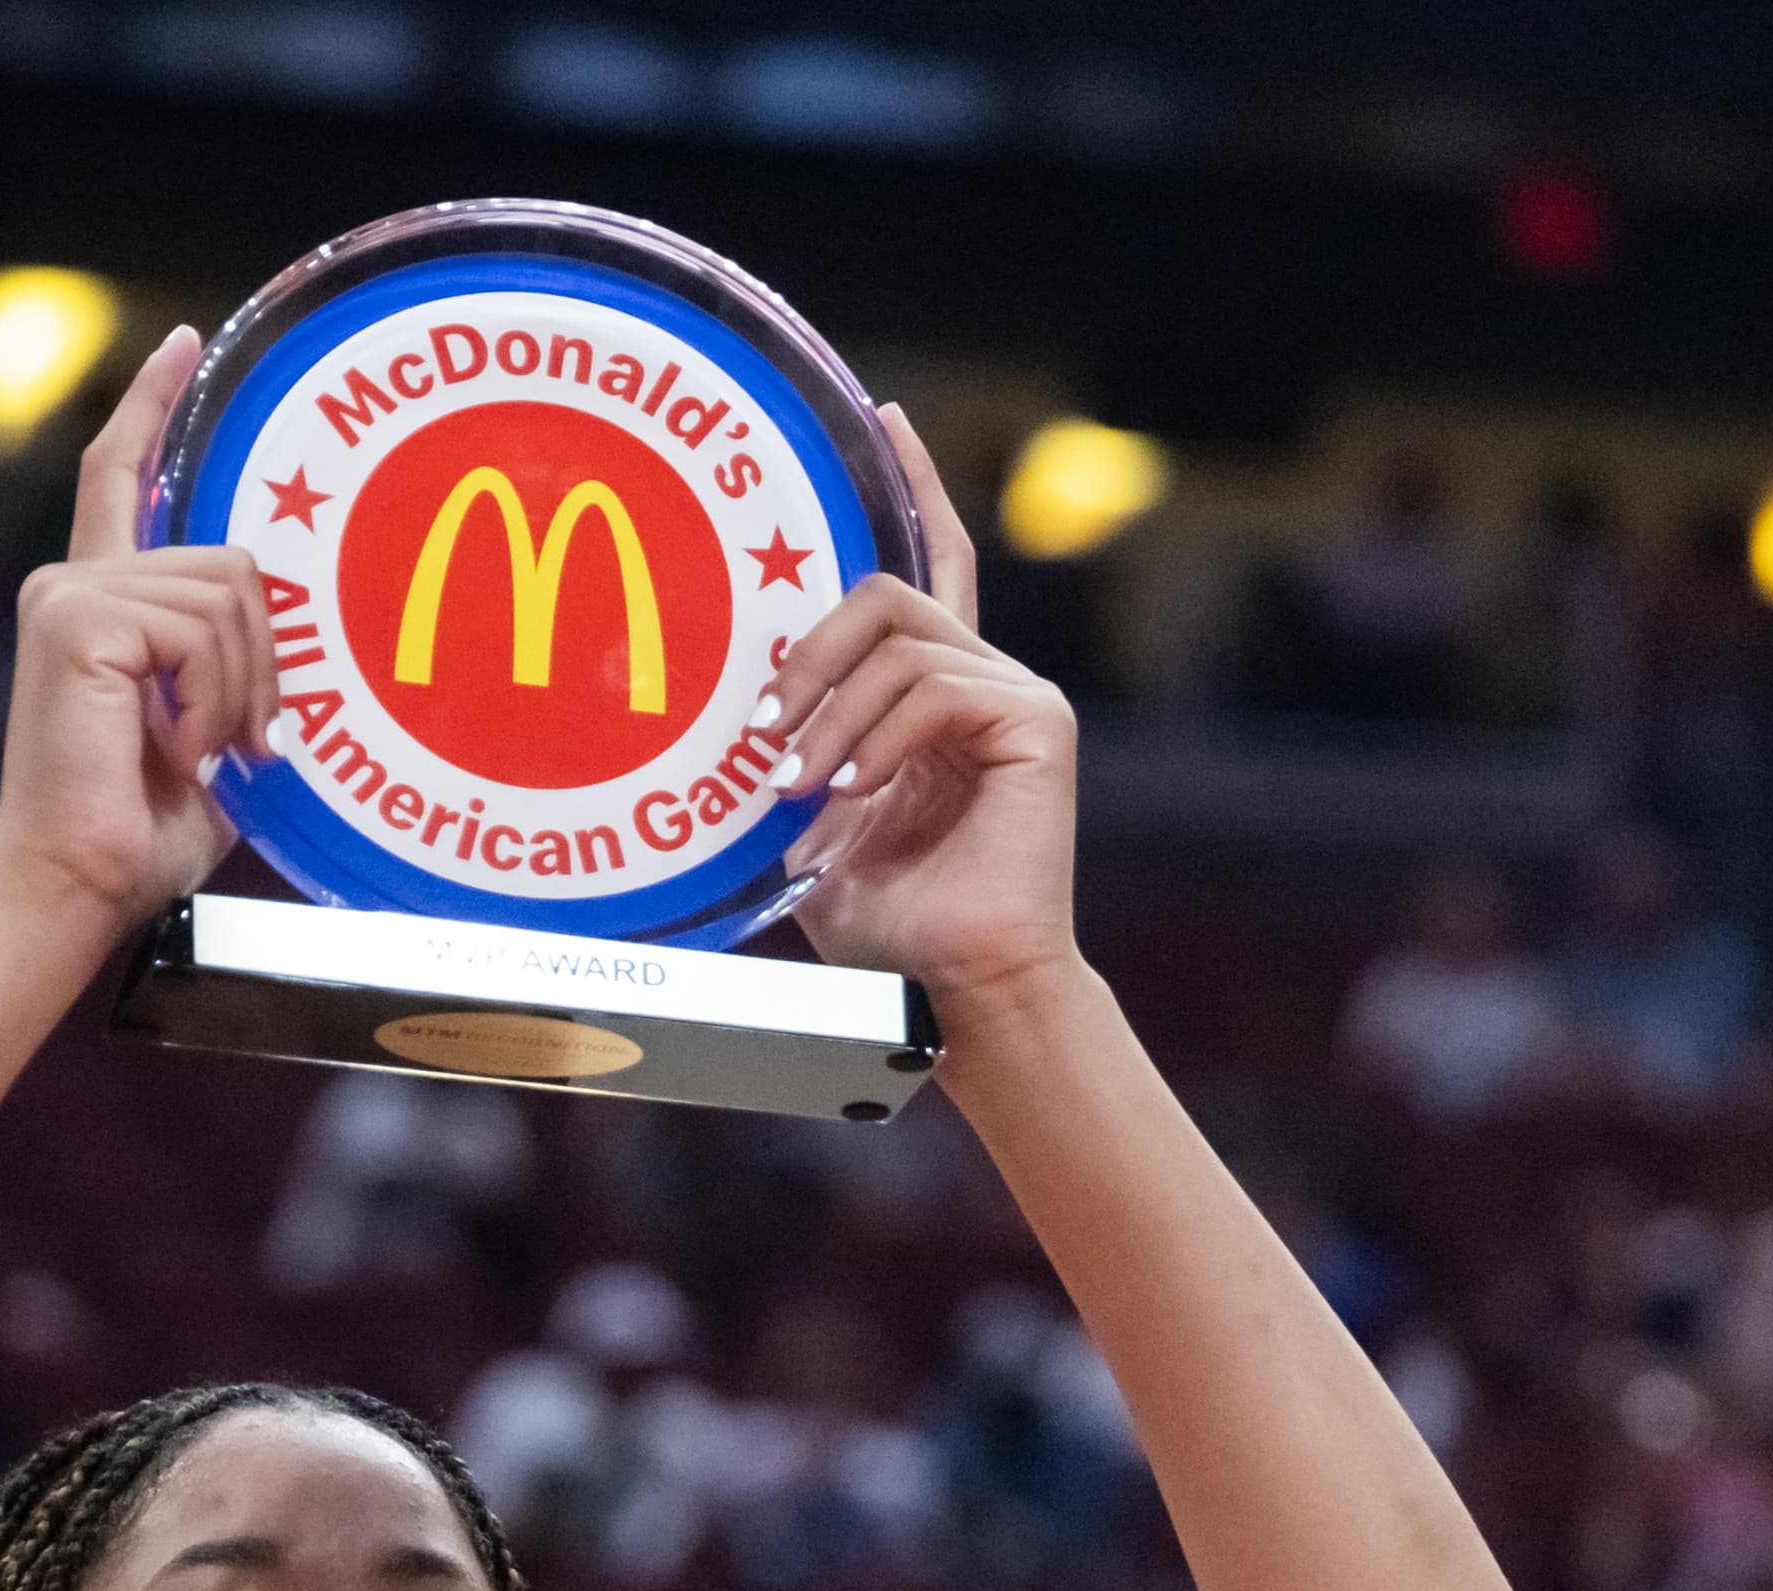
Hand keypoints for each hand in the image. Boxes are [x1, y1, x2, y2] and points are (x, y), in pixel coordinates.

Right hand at [0, 328, 282, 936]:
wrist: (75, 889)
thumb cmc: (136, 839)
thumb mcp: (210, 740)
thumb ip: (235, 673)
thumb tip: (293, 649)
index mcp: (97, 607)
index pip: (120, 479)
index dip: (153, 408)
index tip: (183, 346)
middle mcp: (72, 585)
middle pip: (229, 562)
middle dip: (262, 661)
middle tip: (242, 747)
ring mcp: (69, 596)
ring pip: (226, 595)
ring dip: (240, 691)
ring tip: (204, 756)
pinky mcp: (76, 618)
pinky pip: (199, 631)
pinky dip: (212, 701)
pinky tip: (179, 750)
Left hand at [781, 411, 1081, 1025]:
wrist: (952, 991)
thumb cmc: (887, 931)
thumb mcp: (813, 828)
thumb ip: (793, 755)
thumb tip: (735, 714)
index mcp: (932, 698)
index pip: (928, 566)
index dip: (912, 486)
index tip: (884, 418)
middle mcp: (982, 680)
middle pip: (887, 592)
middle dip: (809, 653)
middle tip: (765, 732)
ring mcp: (1016, 697)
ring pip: (901, 642)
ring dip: (832, 718)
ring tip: (805, 791)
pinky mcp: (1038, 723)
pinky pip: (937, 687)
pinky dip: (882, 739)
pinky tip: (858, 794)